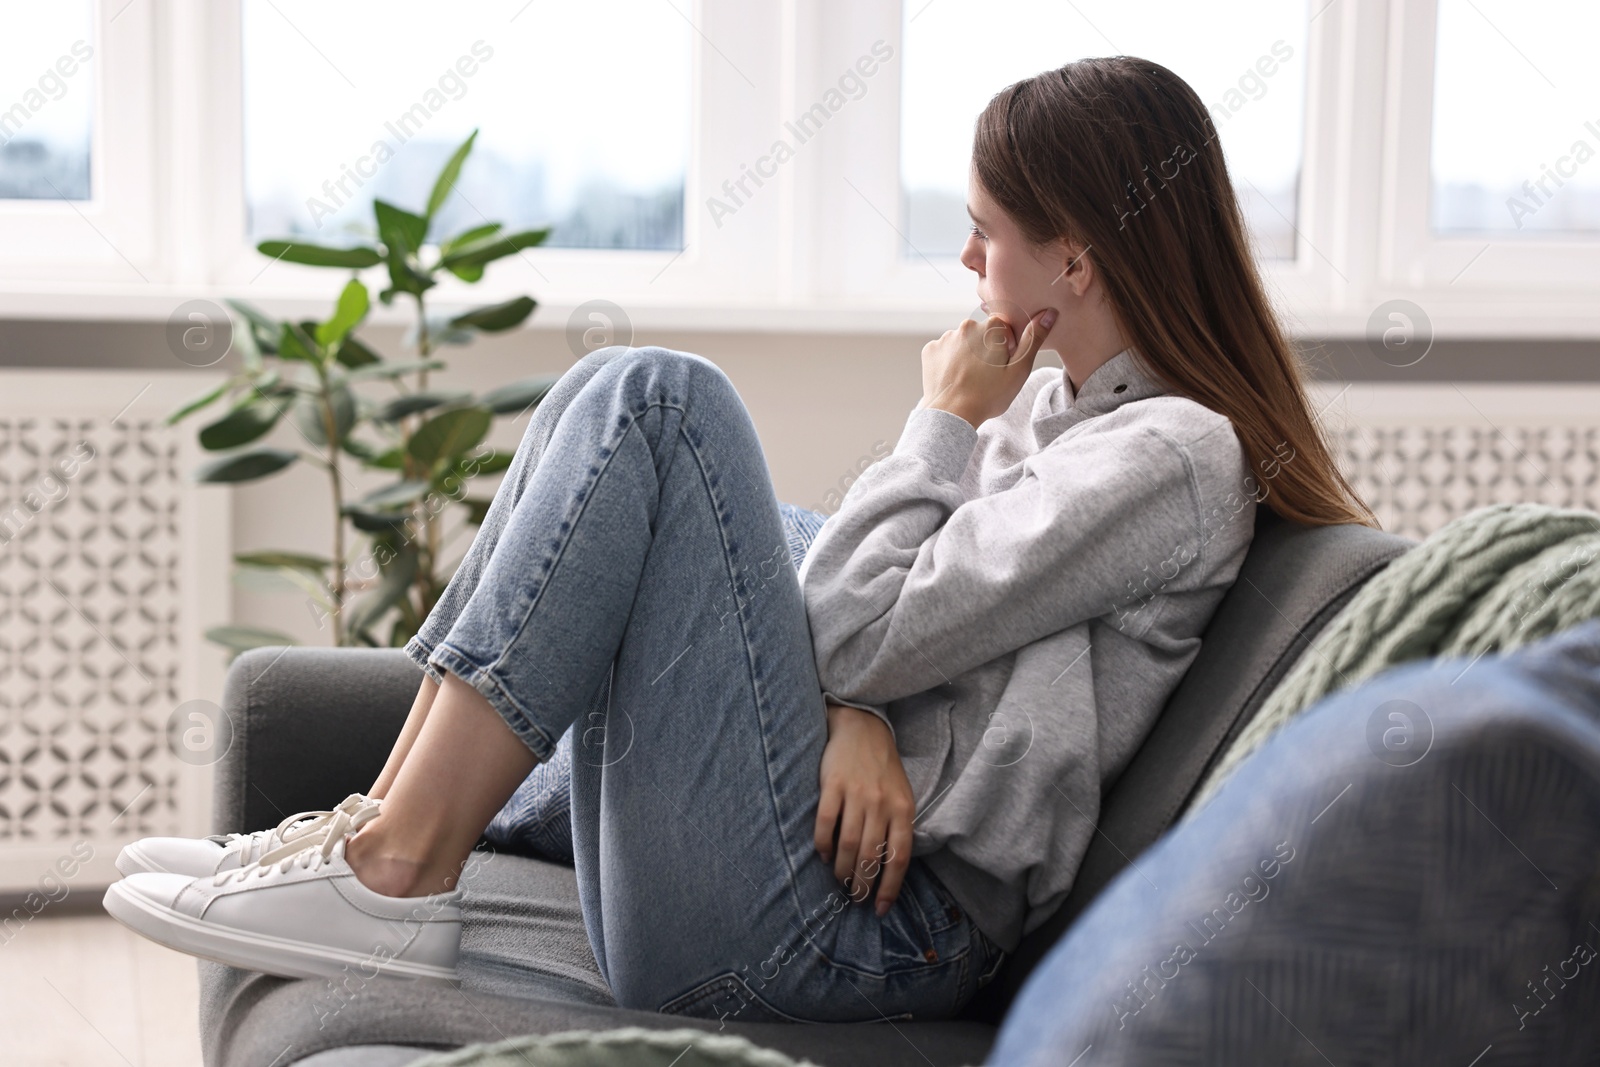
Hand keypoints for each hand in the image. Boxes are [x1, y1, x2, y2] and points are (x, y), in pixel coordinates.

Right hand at [814, 703, 914, 915]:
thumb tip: (886, 869)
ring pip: (848, 844)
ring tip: (840, 880)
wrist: (862, 728)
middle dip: (863, 884)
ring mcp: (856, 793)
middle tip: (855, 898)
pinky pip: (826, 822)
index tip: (880, 908)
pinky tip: (822, 855)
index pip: (898, 857)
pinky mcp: (832, 784)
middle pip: (872, 855)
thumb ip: (897, 827)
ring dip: (842, 869)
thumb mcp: (901, 796)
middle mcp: (882, 803)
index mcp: (903, 808)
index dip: (889, 887)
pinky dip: (822, 844)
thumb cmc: (883, 769)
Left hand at [918, 307, 1057, 427]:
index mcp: (992, 327)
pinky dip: (949, 362)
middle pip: (982, 334)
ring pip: (962, 343)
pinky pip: (944, 351)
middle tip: (986, 375)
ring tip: (969, 379)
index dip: (1007, 347)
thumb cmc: (989, 395)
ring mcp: (946, 337)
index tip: (1003, 364)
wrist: (952, 414)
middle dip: (986, 349)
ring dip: (967, 355)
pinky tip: (954, 378)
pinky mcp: (930, 350)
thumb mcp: (1019, 369)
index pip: (1005, 329)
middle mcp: (967, 326)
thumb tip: (1049, 312)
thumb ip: (1034, 338)